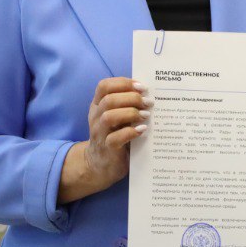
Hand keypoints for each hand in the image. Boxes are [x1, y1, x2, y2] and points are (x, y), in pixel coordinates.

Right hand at [59, 78, 149, 202]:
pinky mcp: (107, 149)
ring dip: (130, 113)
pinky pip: (115, 138)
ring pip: (109, 117)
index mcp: (98, 105)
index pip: (104, 86)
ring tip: (146, 115)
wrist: (100, 164)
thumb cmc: (114, 135)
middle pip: (109, 99)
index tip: (141, 87)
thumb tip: (150, 93)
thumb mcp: (117, 117)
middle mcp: (96, 117)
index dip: (123, 83)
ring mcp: (99, 133)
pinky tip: (142, 130)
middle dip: (131, 98)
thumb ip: (127, 104)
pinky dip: (130, 132)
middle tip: (148, 102)